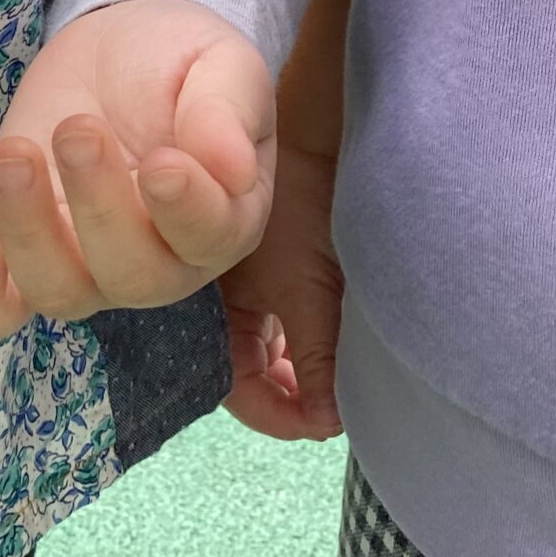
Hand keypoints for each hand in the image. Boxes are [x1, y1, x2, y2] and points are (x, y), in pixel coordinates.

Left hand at [0, 0, 273, 337]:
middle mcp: (162, 260)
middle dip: (98, 207)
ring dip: (30, 234)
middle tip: (79, 129)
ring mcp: (89, 266)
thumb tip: (232, 168)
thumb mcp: (221, 64)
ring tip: (14, 156)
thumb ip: (227, 109)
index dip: (186, 211)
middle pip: (133, 274)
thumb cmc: (182, 61)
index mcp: (224, 215)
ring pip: (62, 291)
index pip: (211, 236)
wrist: (120, 49)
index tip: (162, 165)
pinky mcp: (25, 251)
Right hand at [221, 142, 342, 440]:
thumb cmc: (304, 208)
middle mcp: (220, 303)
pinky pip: (283, 322)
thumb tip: (328, 423)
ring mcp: (244, 284)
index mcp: (214, 313)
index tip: (327, 423)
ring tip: (342, 379)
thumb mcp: (309, 292)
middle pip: (251, 374)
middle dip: (291, 397)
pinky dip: (306, 339)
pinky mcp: (269, 266)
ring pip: (269, 350)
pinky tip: (336, 341)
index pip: (240, 392)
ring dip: (301, 369)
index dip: (283, 416)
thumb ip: (317, 363)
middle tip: (335, 407)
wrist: (316, 133)